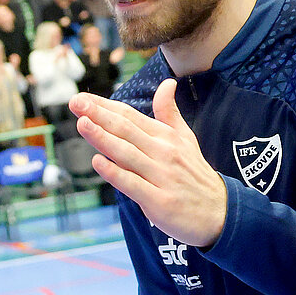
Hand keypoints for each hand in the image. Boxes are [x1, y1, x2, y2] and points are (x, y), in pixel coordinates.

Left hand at [72, 80, 228, 247]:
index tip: (82, 98)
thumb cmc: (194, 174)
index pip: (130, 116)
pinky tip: (98, 162)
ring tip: (82, 123)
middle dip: (98, 115)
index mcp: (165, 136)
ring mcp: (161, 176)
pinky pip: (133, 184)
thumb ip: (169, 113)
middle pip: (125, 130)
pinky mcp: (159, 200)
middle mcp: (162, 152)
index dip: (105, 106)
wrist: (220, 211)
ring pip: (126, 153)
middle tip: (75, 103)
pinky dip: (115, 173)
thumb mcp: (185, 139)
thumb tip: (167, 83)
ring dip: (102, 138)